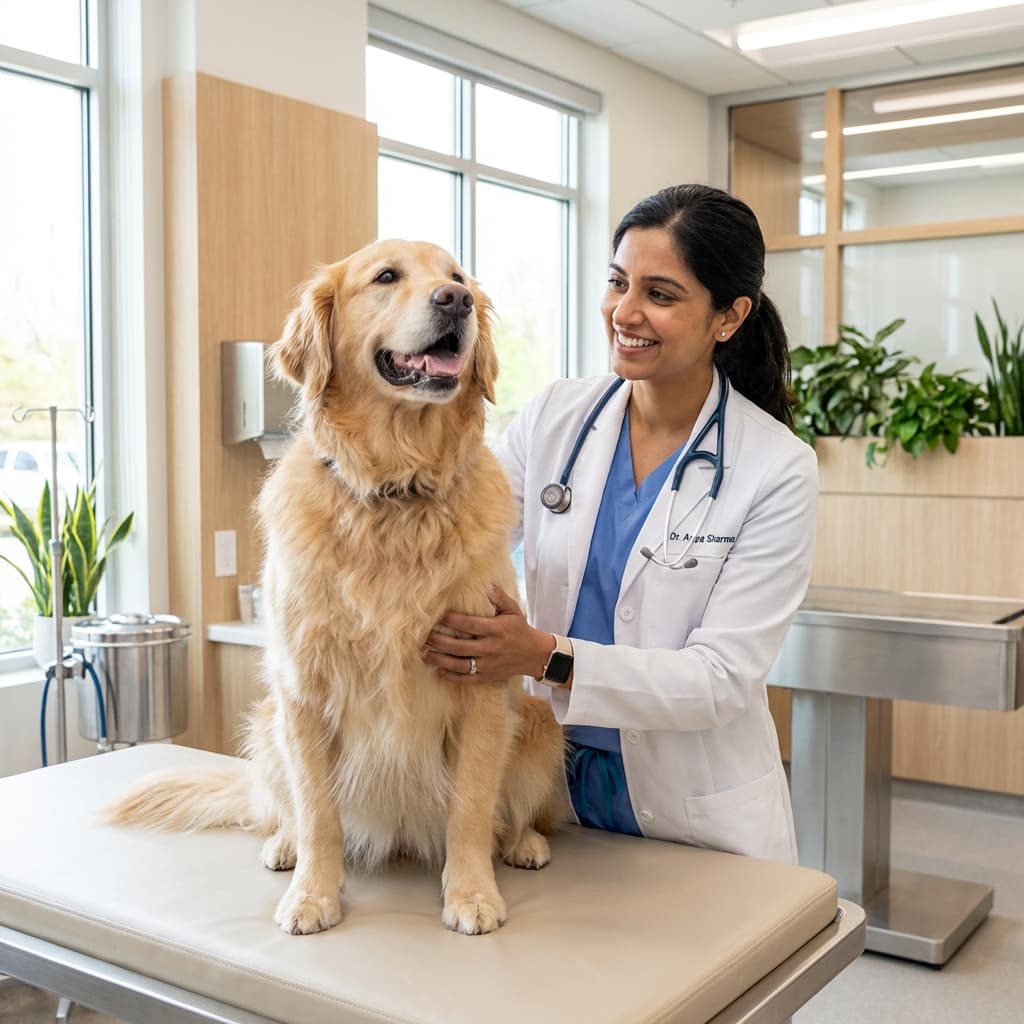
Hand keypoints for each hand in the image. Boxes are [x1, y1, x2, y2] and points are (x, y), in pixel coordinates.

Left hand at [423, 585, 554, 683]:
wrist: (533, 655)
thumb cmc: (520, 629)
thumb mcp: (513, 611)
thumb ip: (499, 598)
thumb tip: (486, 585)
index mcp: (495, 630)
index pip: (469, 625)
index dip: (452, 620)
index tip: (438, 615)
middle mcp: (490, 648)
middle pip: (459, 646)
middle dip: (439, 641)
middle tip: (425, 635)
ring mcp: (487, 664)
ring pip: (459, 664)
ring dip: (440, 659)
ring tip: (425, 653)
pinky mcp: (487, 676)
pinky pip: (466, 678)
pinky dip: (451, 675)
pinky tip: (439, 669)